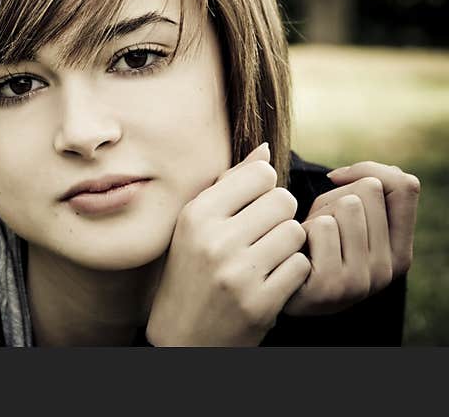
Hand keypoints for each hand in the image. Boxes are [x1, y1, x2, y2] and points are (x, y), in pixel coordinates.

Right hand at [146, 143, 310, 345]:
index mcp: (196, 215)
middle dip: (281, 215)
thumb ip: (231, 184)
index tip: (254, 205)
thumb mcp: (197, 224)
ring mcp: (238, 273)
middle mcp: (214, 240)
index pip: (260, 174)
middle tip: (265, 232)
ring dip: (290, 244)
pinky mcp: (260, 302)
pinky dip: (293, 272)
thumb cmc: (192, 270)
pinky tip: (273, 279)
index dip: (265, 187)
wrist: (183, 336)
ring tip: (269, 256)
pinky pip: (301, 267)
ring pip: (296, 233)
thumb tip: (266, 149)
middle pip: (283, 200)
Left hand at [283, 162, 419, 315]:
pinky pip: (323, 227)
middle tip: (319, 227)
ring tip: (308, 240)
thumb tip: (340, 175)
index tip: (339, 180)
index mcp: (400, 252)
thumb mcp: (341, 210)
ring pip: (348, 206)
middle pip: (369, 190)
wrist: (275, 284)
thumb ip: (361, 186)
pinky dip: (302, 229)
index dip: (369, 170)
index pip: (406, 187)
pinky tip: (296, 252)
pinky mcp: (332, 286)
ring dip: (318, 214)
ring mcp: (362, 281)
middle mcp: (388, 270)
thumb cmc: (311, 241)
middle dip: (335, 197)